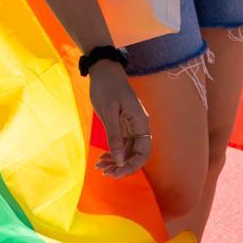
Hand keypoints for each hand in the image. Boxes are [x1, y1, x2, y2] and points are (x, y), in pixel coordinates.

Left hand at [87, 61, 151, 178]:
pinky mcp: (122, 125)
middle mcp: (139, 127)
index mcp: (140, 123)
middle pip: (136, 154)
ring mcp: (130, 126)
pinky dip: (112, 152)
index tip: (116, 173)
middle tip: (104, 172)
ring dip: (115, 161)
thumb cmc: (107, 86)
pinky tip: (102, 158)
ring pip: (127, 151)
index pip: (143, 153)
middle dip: (122, 166)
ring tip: (100, 167)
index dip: (132, 166)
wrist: (103, 69)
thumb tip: (119, 160)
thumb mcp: (108, 112)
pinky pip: (121, 144)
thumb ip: (114, 136)